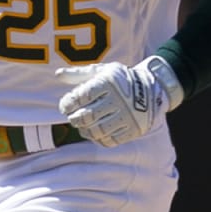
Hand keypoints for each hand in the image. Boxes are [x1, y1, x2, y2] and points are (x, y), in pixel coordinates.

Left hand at [56, 55, 184, 147]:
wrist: (152, 88)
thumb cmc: (120, 79)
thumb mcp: (102, 71)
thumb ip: (79, 74)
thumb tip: (58, 74)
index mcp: (108, 83)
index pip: (82, 96)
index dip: (68, 103)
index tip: (64, 107)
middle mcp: (118, 99)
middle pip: (88, 116)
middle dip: (75, 119)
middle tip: (72, 118)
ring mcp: (127, 115)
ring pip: (99, 130)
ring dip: (85, 131)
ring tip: (82, 127)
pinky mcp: (134, 129)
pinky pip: (112, 140)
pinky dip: (100, 139)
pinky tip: (95, 134)